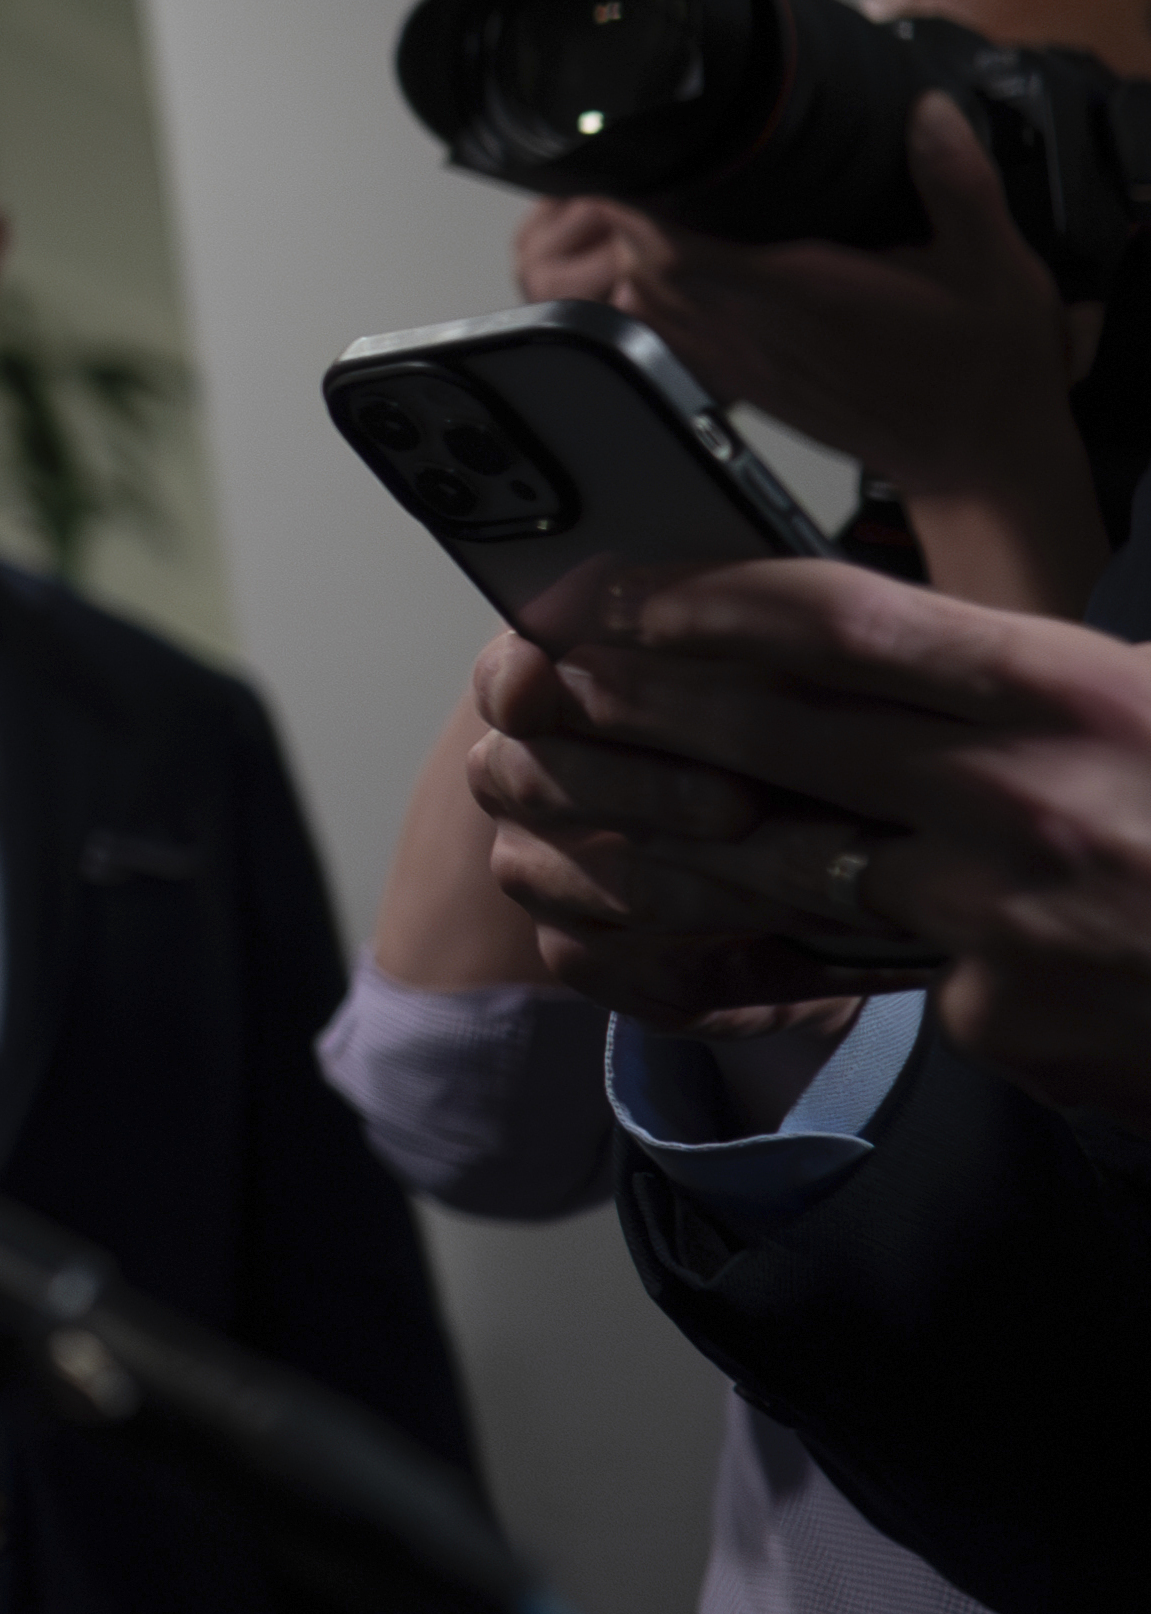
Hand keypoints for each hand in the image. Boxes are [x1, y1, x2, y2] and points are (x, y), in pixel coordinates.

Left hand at [477, 563, 1150, 1120]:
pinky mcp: (1005, 1020)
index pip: (844, 620)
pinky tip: (817, 960)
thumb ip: (1021, 682)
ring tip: (577, 829)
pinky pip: (891, 978)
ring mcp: (1009, 915)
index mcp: (1076, 691)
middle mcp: (1029, 792)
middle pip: (777, 732)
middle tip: (537, 689)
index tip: (613, 593)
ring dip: (668, 848)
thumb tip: (861, 645)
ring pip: (788, 868)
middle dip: (639, 707)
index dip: (707, 598)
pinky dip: (853, 966)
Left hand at [512, 100, 1103, 610]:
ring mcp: (747, 367)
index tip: (639, 162)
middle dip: (632, 222)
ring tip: (654, 213)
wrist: (981, 457)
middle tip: (646, 172)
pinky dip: (658, 303)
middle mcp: (757, 334)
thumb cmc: (987, 365)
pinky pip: (674, 340)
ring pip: (650, 308)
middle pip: (644, 273)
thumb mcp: (993, 263)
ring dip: (637, 260)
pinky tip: (679, 273)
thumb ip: (957, 181)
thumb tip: (927, 111)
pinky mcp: (751, 389)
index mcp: (802, 294)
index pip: (676, 251)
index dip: (641, 207)